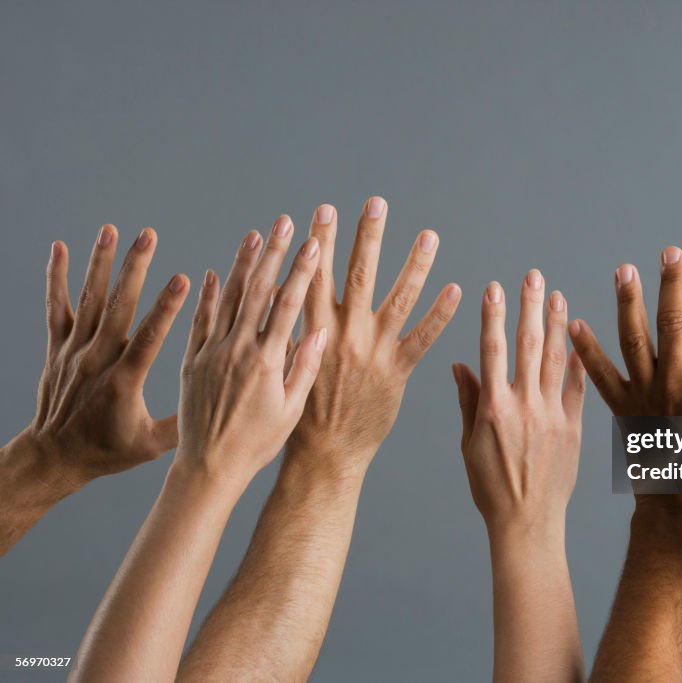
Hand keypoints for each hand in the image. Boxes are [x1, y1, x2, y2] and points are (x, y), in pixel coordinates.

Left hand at [25, 225, 188, 486]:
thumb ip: (185, 421)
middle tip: (148, 236)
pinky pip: (56, 308)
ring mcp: (74, 352)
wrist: (54, 457)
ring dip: (100, 263)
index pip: (148, 338)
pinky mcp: (57, 348)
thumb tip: (228, 401)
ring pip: (88, 301)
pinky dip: (56, 277)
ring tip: (112, 230)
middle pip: (117, 307)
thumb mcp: (151, 445)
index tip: (183, 279)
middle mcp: (96, 362)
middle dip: (134, 269)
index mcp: (122, 383)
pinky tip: (59, 248)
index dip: (166, 308)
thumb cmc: (108, 453)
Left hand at [174, 218, 324, 487]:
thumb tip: (321, 330)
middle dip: (274, 253)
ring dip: (243, 264)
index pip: (288, 305)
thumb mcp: (291, 411)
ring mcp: (210, 353)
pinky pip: (199, 321)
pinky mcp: (190, 362)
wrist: (207, 468)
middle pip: (257, 292)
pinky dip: (207, 296)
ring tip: (255, 235)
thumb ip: (305, 368)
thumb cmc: (257, 445)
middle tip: (285, 222)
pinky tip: (215, 274)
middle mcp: (236, 351)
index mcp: (266, 362)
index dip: (302, 271)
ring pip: (227, 299)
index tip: (314, 243)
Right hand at [286, 199, 460, 477]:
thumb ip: (290, 325)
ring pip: (399, 299)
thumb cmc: (300, 412)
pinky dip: (441, 313)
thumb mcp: (287, 363)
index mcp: (314, 330)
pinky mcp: (397, 372)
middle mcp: (345, 335)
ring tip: (430, 235)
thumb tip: (280, 288)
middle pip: (359, 275)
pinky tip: (456, 289)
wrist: (324, 454)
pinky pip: (424, 337)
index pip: (315, 275)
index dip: (320, 241)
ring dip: (416, 264)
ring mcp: (374, 352)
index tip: (323, 209)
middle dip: (368, 235)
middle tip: (377, 202)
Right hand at [452, 271, 585, 529]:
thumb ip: (468, 400)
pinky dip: (579, 362)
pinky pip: (578, 388)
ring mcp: (552, 414)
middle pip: (528, 345)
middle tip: (533, 276)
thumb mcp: (469, 444)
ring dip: (557, 325)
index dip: (493, 315)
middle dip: (530, 306)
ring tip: (557, 296)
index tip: (494, 287)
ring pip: (556, 360)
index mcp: (493, 407)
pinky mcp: (573, 428)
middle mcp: (524, 405)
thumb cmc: (491, 488)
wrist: (527, 522)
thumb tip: (459, 364)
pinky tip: (581, 339)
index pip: (493, 349)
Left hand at [568, 252, 681, 416]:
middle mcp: (675, 385)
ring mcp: (645, 395)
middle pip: (674, 323)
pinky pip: (601, 375)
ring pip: (634, 339)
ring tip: (624, 270)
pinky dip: (587, 349)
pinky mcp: (624, 410)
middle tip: (671, 253)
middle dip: (673, 284)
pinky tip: (576, 324)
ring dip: (629, 302)